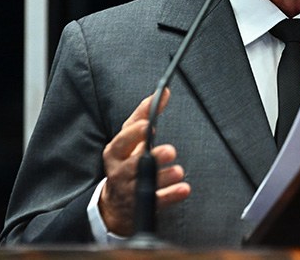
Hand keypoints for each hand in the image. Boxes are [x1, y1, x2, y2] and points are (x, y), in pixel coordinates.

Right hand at [98, 88, 191, 235]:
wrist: (116, 203)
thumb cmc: (126, 160)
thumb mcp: (130, 138)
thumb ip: (144, 114)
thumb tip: (163, 91)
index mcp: (114, 153)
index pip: (122, 142)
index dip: (134, 134)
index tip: (148, 125)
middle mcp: (119, 172)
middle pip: (133, 165)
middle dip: (151, 158)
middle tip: (170, 150)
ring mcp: (130, 191)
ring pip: (145, 185)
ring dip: (163, 178)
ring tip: (179, 171)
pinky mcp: (142, 207)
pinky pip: (157, 203)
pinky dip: (171, 196)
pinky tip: (184, 189)